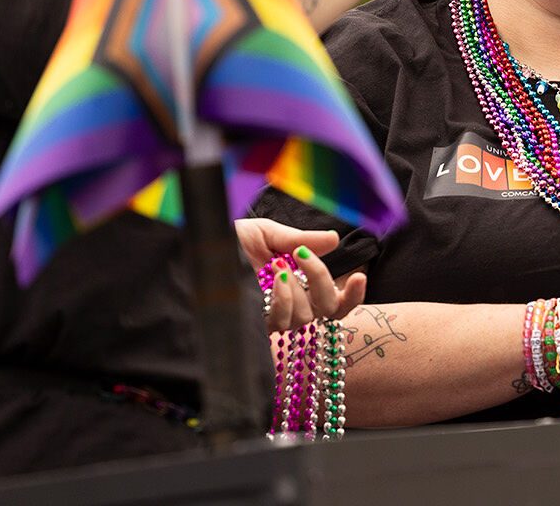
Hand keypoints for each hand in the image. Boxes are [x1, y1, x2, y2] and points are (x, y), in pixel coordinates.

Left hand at [232, 219, 366, 331]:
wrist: (200, 250)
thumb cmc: (231, 241)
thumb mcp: (270, 233)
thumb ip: (302, 240)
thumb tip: (335, 239)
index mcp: (300, 283)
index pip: (337, 300)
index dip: (354, 296)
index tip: (359, 276)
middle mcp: (293, 304)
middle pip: (329, 309)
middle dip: (321, 279)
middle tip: (303, 255)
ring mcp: (276, 317)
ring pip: (306, 316)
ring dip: (295, 286)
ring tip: (276, 263)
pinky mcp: (259, 326)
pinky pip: (283, 319)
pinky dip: (284, 297)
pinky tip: (274, 277)